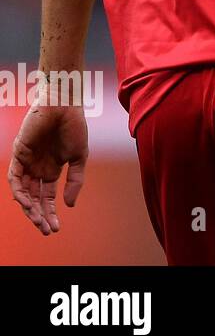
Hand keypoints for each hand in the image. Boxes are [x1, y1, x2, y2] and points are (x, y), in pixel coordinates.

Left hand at [8, 104, 87, 234]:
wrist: (65, 106)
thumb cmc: (74, 128)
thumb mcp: (80, 158)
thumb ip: (75, 181)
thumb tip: (68, 205)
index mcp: (51, 170)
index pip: (48, 197)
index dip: (51, 213)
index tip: (55, 229)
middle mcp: (37, 169)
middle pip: (35, 198)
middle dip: (40, 215)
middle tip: (46, 230)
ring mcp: (27, 163)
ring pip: (23, 192)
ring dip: (29, 208)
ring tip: (38, 220)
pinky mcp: (18, 155)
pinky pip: (14, 178)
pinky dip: (19, 192)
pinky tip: (28, 203)